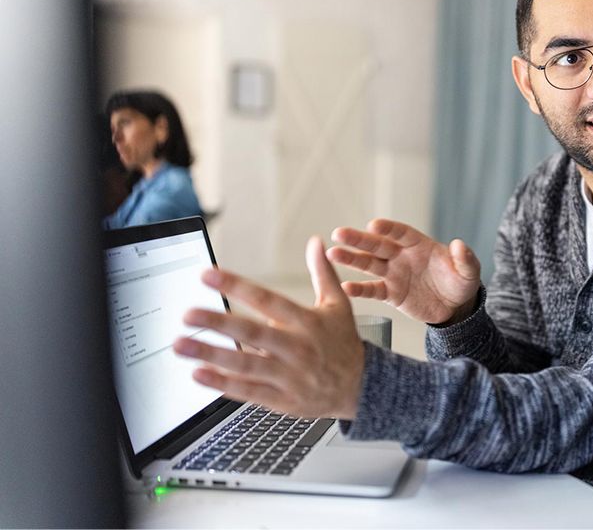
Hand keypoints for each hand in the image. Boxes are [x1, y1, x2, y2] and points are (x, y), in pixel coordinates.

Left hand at [173, 236, 364, 418]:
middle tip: (187, 313)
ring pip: (245, 365)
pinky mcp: (283, 400)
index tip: (208, 275)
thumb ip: (323, 273)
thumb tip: (316, 242)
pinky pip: (249, 392)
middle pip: (252, 333)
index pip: (267, 299)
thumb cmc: (344, 343)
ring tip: (181, 345)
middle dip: (217, 322)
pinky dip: (222, 384)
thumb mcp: (339, 305)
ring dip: (211, 354)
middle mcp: (297, 348)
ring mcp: (289, 376)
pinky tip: (198, 374)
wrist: (362, 387)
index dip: (236, 285)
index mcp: (307, 322)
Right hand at [329, 219, 480, 324]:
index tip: (373, 225)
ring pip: (369, 264)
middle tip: (339, 233)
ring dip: (351, 259)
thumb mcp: (468, 271)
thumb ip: (465, 258)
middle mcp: (402, 256)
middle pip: (377, 245)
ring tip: (332, 254)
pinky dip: (359, 289)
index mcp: (418, 244)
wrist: (455, 307)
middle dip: (359, 239)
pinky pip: (372, 290)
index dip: (388, 229)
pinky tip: (345, 287)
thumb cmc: (460, 282)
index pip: (400, 233)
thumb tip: (460, 244)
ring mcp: (394, 274)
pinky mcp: (390, 293)